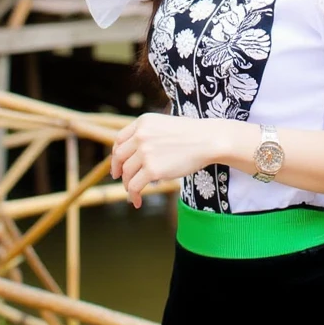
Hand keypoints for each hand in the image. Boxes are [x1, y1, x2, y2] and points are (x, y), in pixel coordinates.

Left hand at [110, 112, 225, 207]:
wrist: (208, 140)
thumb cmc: (192, 134)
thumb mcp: (164, 126)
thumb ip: (148, 136)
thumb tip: (135, 156)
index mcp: (143, 123)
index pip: (119, 140)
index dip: (115, 154)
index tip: (118, 164)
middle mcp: (140, 136)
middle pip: (119, 157)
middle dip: (118, 170)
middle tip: (120, 179)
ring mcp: (145, 153)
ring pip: (127, 173)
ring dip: (127, 185)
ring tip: (133, 192)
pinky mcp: (152, 170)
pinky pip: (134, 186)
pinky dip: (133, 195)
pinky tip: (137, 201)